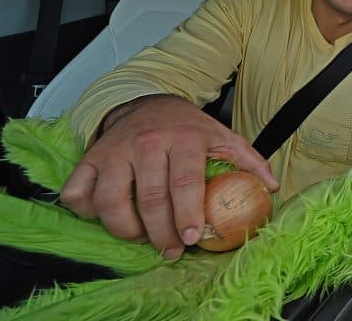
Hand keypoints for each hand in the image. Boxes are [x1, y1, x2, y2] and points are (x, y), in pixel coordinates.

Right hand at [59, 94, 278, 258]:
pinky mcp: (91, 157)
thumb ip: (249, 160)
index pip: (184, 182)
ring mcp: (115, 150)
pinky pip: (79, 191)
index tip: (191, 237)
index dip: (187, 214)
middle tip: (171, 249)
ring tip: (142, 237)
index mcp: (184, 139)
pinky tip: (107, 217)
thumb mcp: (223, 136)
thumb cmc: (188, 127)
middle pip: (149, 198)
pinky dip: (87, 212)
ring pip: (110, 200)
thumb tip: (273, 187)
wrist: (150, 101)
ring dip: (125, 229)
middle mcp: (147, 143)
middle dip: (160, 232)